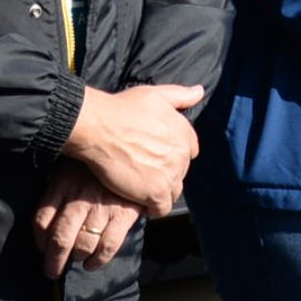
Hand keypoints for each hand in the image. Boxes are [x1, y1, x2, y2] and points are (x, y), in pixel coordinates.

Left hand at [30, 163, 148, 278]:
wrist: (133, 145)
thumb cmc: (99, 160)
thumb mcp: (71, 166)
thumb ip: (58, 188)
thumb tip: (47, 220)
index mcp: (63, 183)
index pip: (41, 220)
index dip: (39, 240)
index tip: (42, 248)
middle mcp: (80, 198)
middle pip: (60, 238)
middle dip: (54, 260)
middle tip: (52, 270)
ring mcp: (102, 207)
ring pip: (83, 244)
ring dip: (76, 259)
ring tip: (75, 262)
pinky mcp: (124, 214)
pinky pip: (108, 245)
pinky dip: (98, 260)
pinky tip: (92, 264)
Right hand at [61, 82, 204, 210]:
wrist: (100, 128)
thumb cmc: (122, 109)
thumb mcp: (155, 94)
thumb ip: (180, 95)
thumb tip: (200, 91)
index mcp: (185, 133)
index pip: (189, 151)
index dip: (172, 155)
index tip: (156, 156)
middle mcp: (182, 155)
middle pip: (180, 172)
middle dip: (165, 173)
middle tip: (144, 173)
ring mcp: (171, 175)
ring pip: (173, 191)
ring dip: (160, 191)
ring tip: (140, 188)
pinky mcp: (156, 192)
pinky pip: (161, 208)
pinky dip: (152, 208)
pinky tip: (139, 202)